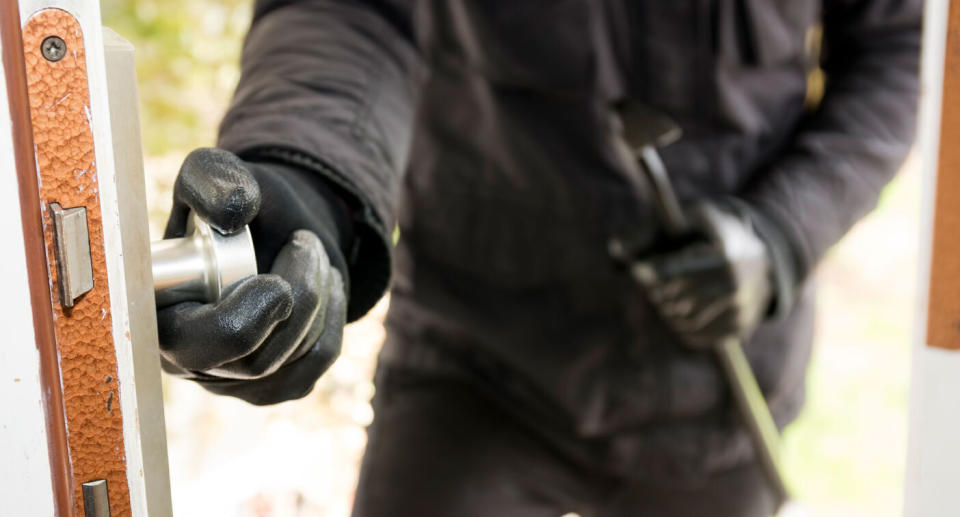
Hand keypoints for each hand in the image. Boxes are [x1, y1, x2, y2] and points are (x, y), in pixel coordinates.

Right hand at [158, 148, 350, 404]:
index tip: (277, 280)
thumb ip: (212, 180)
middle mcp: (189, 360)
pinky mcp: (275, 385)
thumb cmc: (237, 206)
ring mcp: (233, 381)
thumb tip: (233, 214)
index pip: (195, 346)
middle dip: (297, 300)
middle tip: (306, 246)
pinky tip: (325, 283)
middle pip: (254, 362)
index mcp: (158, 318)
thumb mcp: (216, 174)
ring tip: (310, 250)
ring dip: (318, 297)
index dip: (242, 319)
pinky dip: (331, 317)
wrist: (277, 226)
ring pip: (292, 361)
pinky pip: (316, 363)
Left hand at [633, 200, 772, 349]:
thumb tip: (614, 247)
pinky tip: (683, 307)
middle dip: (657, 290)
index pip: (681, 271)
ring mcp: (741, 310)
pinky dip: (679, 325)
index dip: (655, 272)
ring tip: (668, 292)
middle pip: (676, 299)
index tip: (637, 270)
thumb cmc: (712, 233)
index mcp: (725, 254)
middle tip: (653, 280)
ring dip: (666, 309)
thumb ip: (650, 229)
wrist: (760, 255)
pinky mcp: (739, 329)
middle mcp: (737, 286)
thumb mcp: (687, 217)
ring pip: (682, 321)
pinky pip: (693, 336)